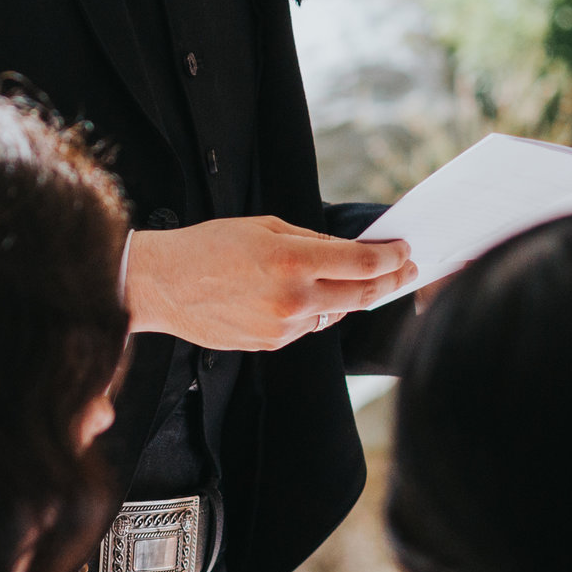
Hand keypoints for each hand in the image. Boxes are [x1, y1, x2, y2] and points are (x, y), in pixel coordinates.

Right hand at [126, 217, 414, 351]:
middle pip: (363, 295)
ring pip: (336, 314)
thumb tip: (350, 252)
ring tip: (359, 281)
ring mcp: (284, 326)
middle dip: (392, 282)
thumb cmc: (210, 246)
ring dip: (350, 298)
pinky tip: (305, 297)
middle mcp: (294, 297)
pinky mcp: (272, 344)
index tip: (405, 252)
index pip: (363, 263)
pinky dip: (315, 312)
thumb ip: (313, 240)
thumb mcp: (265, 226)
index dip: (392, 257)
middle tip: (408, 272)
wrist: (164, 284)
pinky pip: (308, 327)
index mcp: (294, 259)